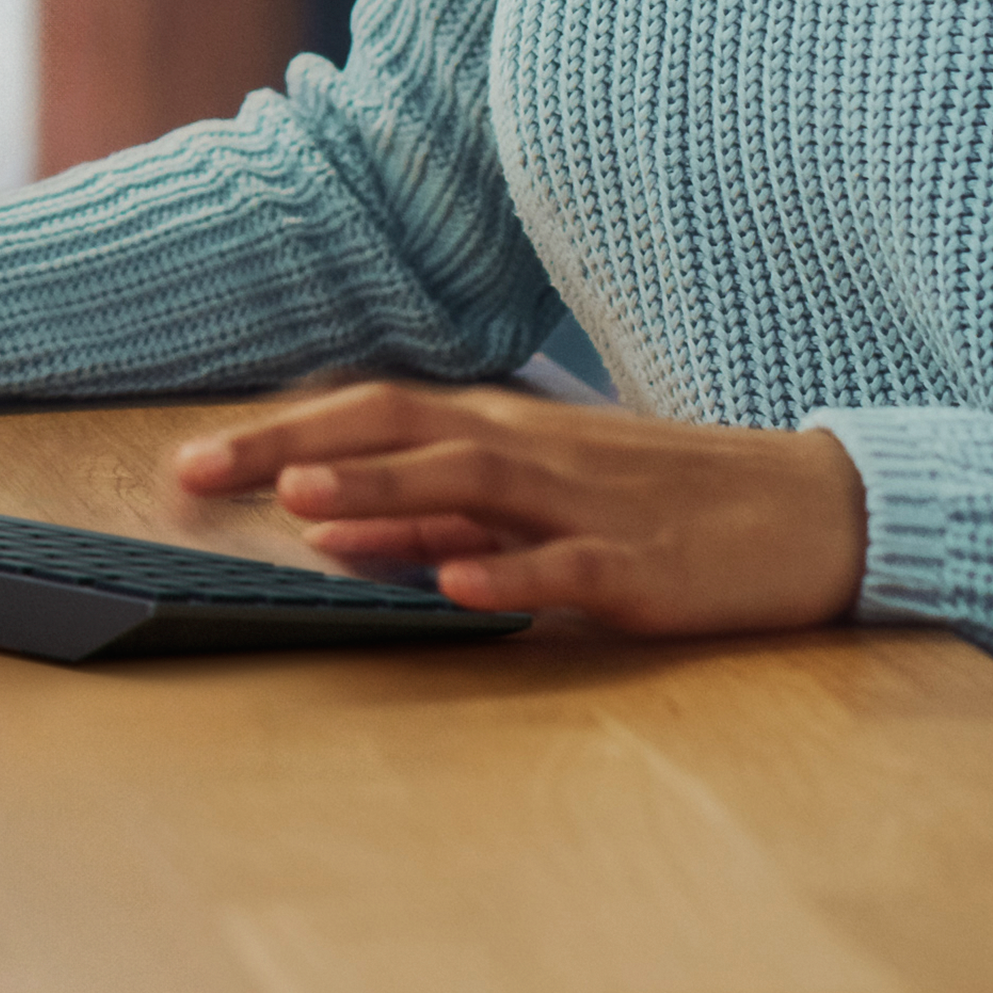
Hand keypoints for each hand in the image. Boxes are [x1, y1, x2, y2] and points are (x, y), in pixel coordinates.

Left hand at [174, 381, 867, 635]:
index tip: (187, 460)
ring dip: (380, 489)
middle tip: (197, 472)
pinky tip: (451, 582)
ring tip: (299, 503)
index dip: (276, 429)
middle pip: (395, 428)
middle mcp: (527, 449)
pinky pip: (565, 565)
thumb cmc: (649, 503)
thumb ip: (427, 513)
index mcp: (496, 428)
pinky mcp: (640, 565)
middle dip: (290, 447)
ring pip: (468, 482)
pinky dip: (506, 571)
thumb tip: (320, 524)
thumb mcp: (524, 500)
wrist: (805, 510)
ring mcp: (583, 503)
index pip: (367, 411)